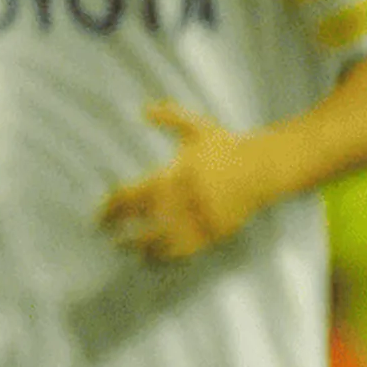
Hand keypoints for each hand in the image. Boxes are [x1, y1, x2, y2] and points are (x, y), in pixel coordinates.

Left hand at [97, 101, 277, 260]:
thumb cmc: (229, 146)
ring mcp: (201, 218)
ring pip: (166, 241)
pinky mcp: (217, 230)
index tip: (101, 217)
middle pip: (144, 223)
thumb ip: (170, 117)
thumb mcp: (198, 128)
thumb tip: (143, 110)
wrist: (265, 166)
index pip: (131, 197)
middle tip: (111, 240)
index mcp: (172, 175)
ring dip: (146, 249)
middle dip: (125, 234)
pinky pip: (190, 247)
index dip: (112, 209)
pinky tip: (161, 257)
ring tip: (135, 252)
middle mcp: (183, 200)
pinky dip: (172, 254)